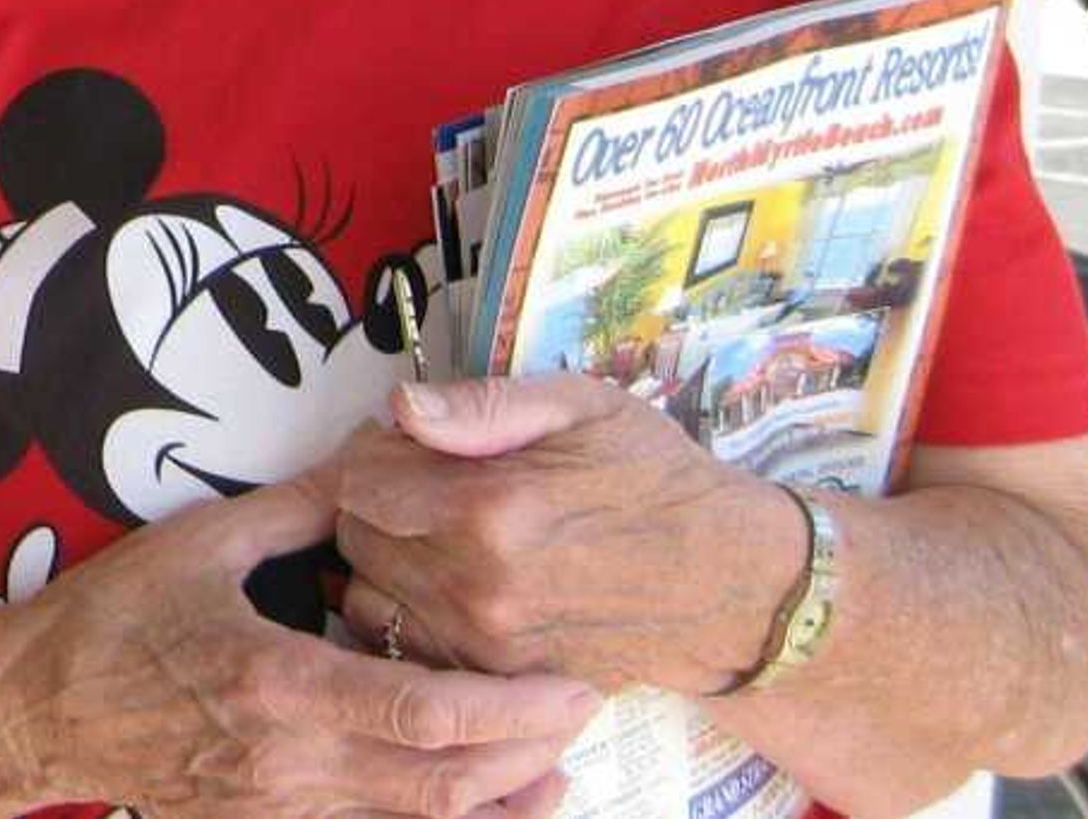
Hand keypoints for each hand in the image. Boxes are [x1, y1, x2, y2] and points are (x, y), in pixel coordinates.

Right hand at [0, 468, 600, 818]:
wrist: (36, 709)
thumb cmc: (112, 617)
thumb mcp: (199, 541)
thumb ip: (299, 507)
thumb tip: (374, 461)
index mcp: (281, 684)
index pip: (426, 716)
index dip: (514, 710)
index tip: (572, 683)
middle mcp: (291, 763)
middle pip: (442, 785)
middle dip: (528, 755)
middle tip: (585, 712)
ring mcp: (280, 809)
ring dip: (499, 804)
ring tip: (558, 768)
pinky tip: (483, 807)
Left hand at [332, 375, 800, 696]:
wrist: (733, 585)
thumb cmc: (655, 479)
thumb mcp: (582, 407)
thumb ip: (482, 406)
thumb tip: (399, 406)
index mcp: (488, 507)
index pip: (358, 478)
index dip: (372, 452)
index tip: (407, 445)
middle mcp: (477, 585)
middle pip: (354, 537)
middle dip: (374, 503)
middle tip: (423, 485)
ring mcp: (485, 644)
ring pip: (366, 598)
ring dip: (383, 563)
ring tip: (436, 536)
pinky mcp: (498, 682)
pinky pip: (405, 648)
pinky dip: (409, 616)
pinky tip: (451, 585)